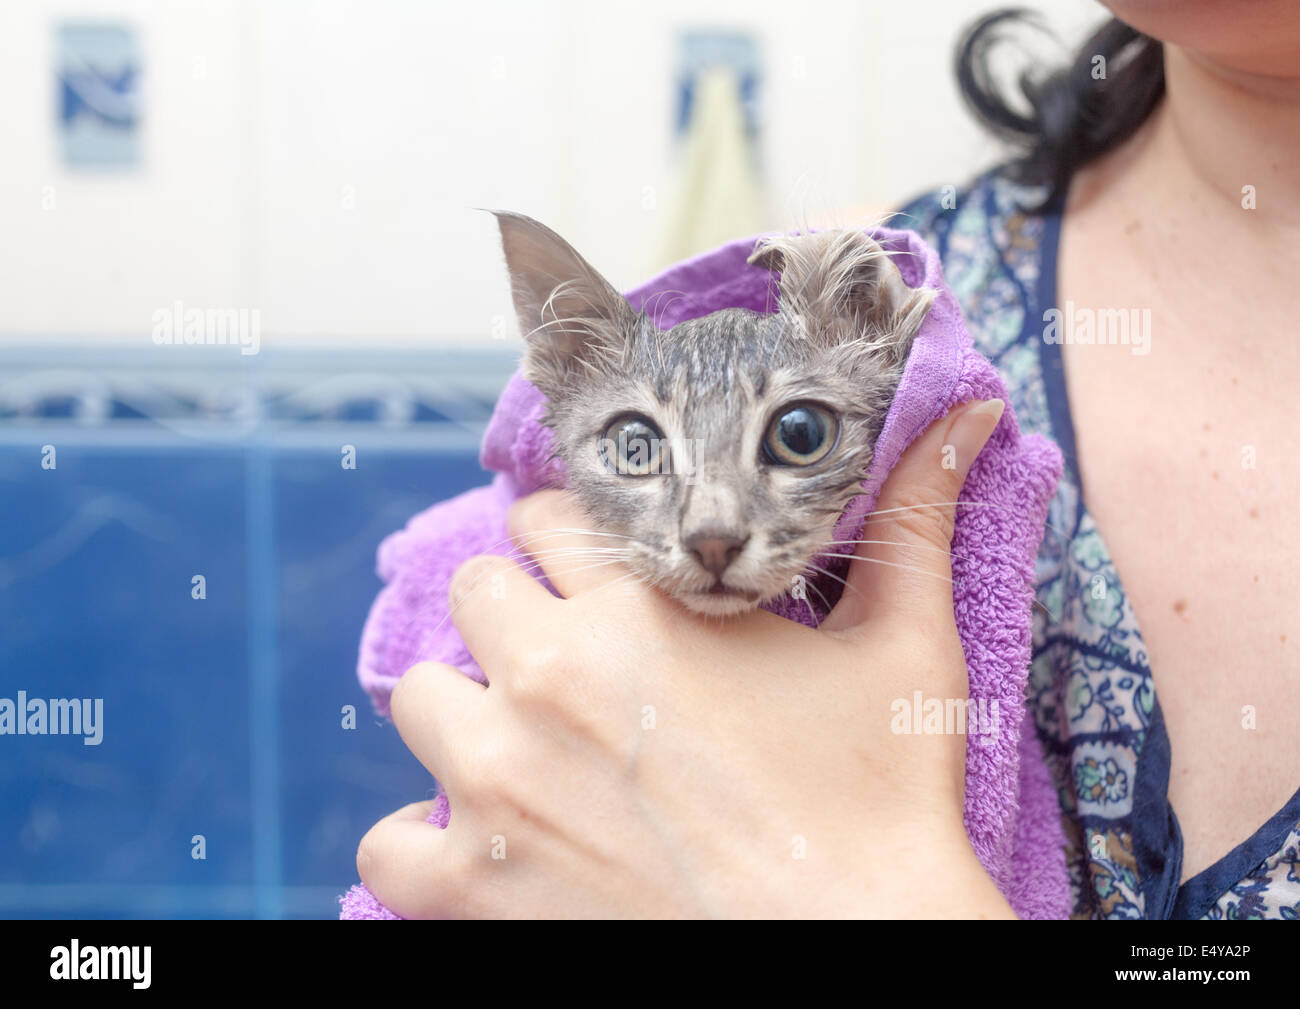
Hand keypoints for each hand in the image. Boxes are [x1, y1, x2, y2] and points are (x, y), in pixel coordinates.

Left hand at [356, 399, 1013, 917]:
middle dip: (518, 619)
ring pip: (421, 699)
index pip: (546, 519)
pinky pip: (386, 843)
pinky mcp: (472, 888)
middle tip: (574, 672)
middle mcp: (549, 677)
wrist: (857, 950)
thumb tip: (967, 414)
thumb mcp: (906, 644)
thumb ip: (913, 517)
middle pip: (476, 591)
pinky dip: (423, 843)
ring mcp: (497, 783)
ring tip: (533, 753)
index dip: (574, 548)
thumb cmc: (883, 802)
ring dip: (468, 716)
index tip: (597, 585)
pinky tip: (484, 846)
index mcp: (638, 608)